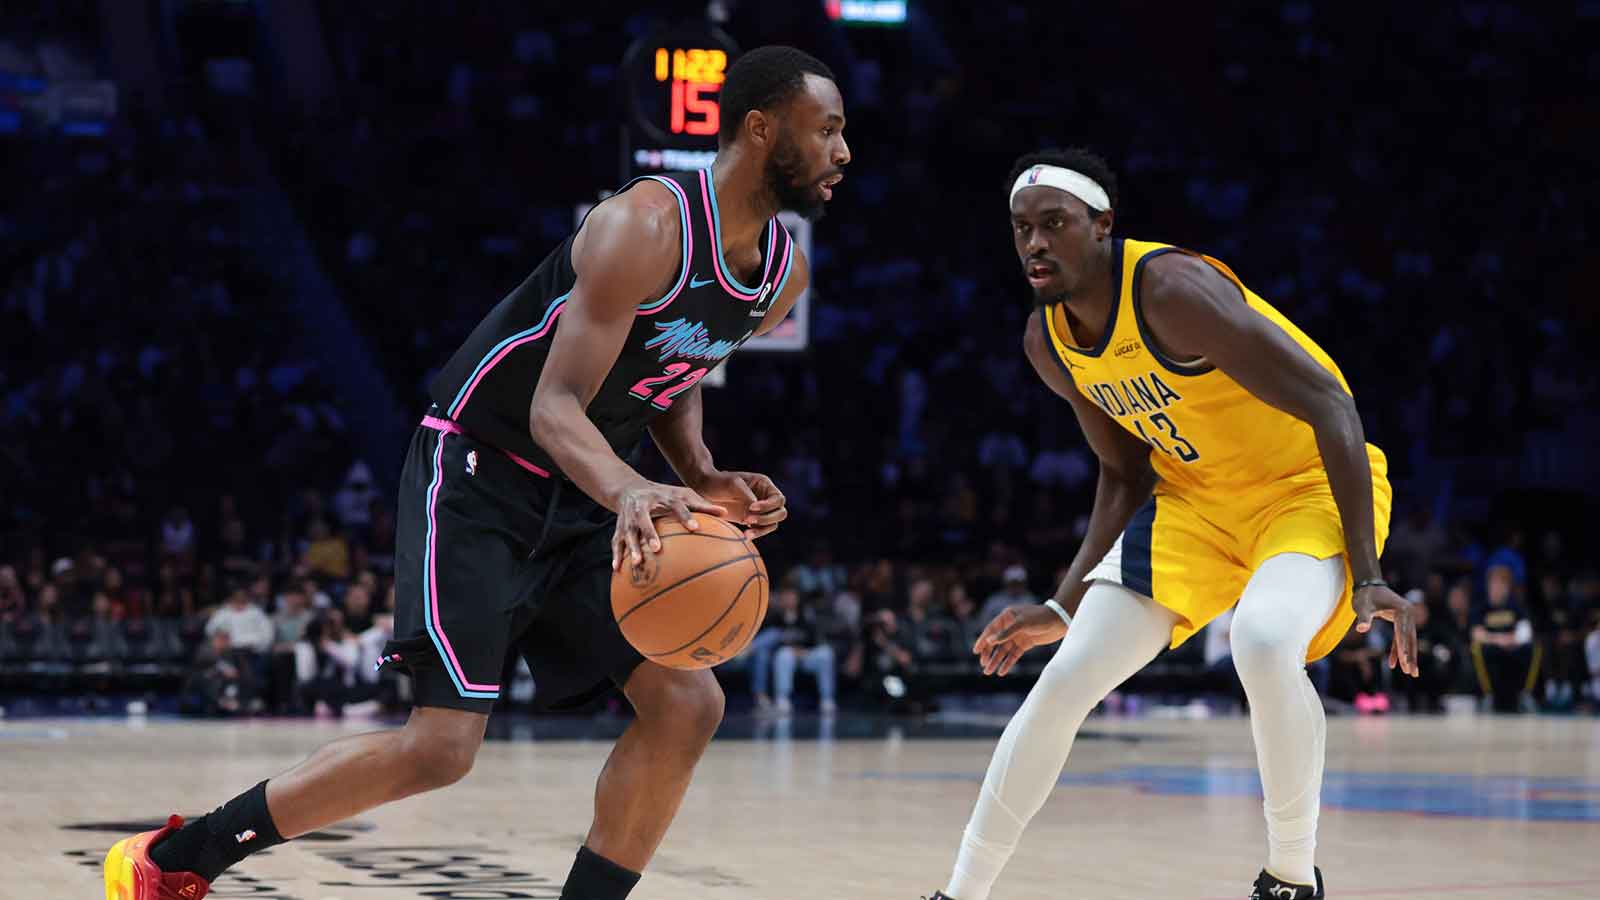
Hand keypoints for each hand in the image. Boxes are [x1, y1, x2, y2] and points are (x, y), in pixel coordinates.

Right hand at [612, 482, 727, 572]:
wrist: (629, 489)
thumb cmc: (664, 495)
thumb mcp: (682, 494)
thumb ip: (702, 505)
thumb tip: (725, 513)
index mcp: (662, 498)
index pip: (676, 506)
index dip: (686, 516)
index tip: (696, 528)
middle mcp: (643, 507)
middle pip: (644, 520)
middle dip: (649, 534)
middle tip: (657, 549)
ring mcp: (629, 518)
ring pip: (628, 533)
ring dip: (632, 548)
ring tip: (637, 563)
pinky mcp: (619, 527)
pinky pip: (616, 542)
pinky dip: (616, 555)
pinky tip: (617, 570)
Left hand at [693, 470, 787, 538]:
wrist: (704, 489)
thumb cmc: (719, 482)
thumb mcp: (734, 484)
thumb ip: (747, 496)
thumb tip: (757, 510)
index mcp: (764, 485)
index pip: (778, 499)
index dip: (768, 506)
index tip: (751, 508)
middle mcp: (765, 497)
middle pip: (780, 513)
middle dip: (767, 518)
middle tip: (748, 520)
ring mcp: (759, 510)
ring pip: (773, 524)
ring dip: (763, 529)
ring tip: (747, 533)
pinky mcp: (750, 520)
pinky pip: (761, 530)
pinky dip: (756, 534)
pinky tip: (745, 536)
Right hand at [973, 603, 1068, 675]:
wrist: (1059, 620)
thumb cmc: (1040, 617)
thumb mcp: (1022, 624)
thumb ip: (1006, 633)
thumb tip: (990, 641)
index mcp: (1007, 617)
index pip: (991, 630)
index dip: (983, 641)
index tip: (976, 651)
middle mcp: (1010, 626)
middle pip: (996, 642)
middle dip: (989, 654)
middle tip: (983, 665)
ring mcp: (1018, 635)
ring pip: (1004, 650)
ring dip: (996, 660)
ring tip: (989, 672)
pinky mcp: (1026, 643)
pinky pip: (1014, 655)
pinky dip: (1008, 663)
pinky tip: (1002, 671)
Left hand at [1354, 583, 1417, 676]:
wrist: (1368, 585)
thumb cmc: (1365, 595)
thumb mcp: (1362, 606)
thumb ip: (1363, 617)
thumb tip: (1361, 628)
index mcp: (1402, 611)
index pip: (1402, 632)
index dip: (1403, 647)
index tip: (1404, 661)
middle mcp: (1408, 615)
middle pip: (1410, 639)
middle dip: (1410, 656)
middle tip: (1412, 673)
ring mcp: (1407, 618)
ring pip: (1408, 641)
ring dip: (1408, 656)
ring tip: (1411, 673)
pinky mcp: (1401, 622)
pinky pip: (1400, 638)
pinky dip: (1397, 650)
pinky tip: (1393, 663)